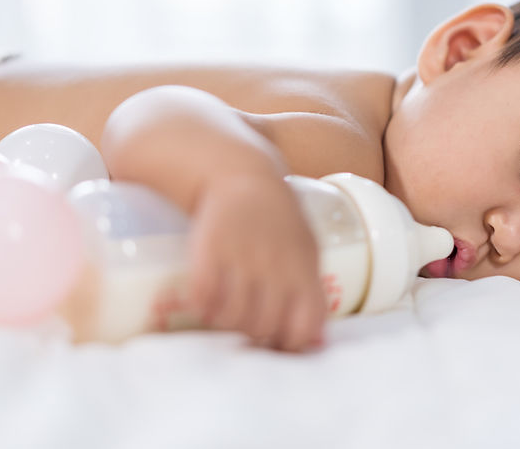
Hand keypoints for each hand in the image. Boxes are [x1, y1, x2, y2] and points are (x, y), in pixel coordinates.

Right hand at [186, 172, 326, 351]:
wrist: (241, 174)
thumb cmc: (278, 219)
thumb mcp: (306, 249)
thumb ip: (311, 292)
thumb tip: (316, 344)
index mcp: (303, 267)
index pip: (304, 325)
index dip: (291, 345)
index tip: (279, 344)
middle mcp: (274, 264)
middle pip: (263, 327)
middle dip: (254, 336)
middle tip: (245, 328)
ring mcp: (241, 256)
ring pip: (232, 318)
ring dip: (226, 325)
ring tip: (223, 317)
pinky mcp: (209, 248)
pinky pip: (203, 297)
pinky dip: (202, 308)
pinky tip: (203, 305)